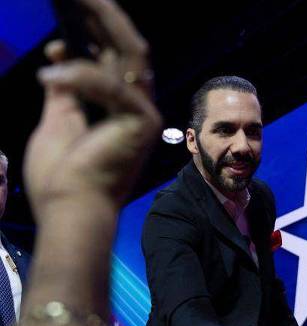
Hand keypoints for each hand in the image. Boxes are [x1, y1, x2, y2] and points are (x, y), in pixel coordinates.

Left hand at [16, 0, 160, 325]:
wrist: (72, 210)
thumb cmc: (64, 176)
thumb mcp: (57, 119)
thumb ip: (65, 89)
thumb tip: (60, 57)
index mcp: (119, 108)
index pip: (112, 58)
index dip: (91, 32)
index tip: (63, 21)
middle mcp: (138, 106)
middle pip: (127, 47)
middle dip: (103, 15)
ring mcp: (143, 114)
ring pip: (131, 54)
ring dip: (103, 23)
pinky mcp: (142, 122)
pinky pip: (111, 86)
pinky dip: (80, 78)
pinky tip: (50, 75)